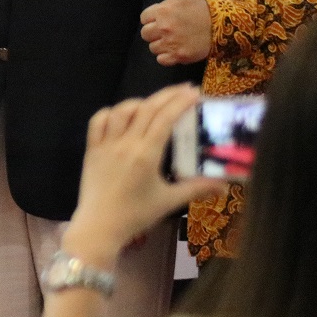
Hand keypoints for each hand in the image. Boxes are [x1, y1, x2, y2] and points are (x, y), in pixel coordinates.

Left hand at [60, 85, 225, 269]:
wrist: (100, 227)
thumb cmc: (136, 215)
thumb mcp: (169, 201)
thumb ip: (197, 189)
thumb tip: (224, 185)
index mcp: (146, 154)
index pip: (165, 118)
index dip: (180, 102)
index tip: (195, 92)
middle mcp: (125, 143)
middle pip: (147, 109)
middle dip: (168, 95)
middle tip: (184, 89)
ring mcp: (105, 144)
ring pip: (122, 110)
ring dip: (140, 102)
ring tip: (155, 104)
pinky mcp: (91, 149)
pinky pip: (97, 121)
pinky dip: (110, 113)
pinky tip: (122, 116)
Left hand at [139, 0, 212, 65]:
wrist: (221, 26)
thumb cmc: (199, 7)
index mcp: (162, 11)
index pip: (144, 18)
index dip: (153, 18)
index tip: (164, 18)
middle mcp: (163, 28)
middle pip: (145, 34)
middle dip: (154, 31)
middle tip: (169, 29)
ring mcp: (170, 43)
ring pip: (153, 47)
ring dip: (161, 44)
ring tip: (174, 38)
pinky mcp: (178, 56)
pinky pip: (161, 60)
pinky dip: (167, 56)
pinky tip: (176, 48)